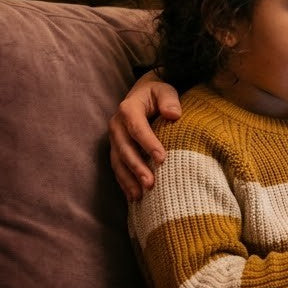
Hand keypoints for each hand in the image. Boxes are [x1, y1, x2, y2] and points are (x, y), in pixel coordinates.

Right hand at [108, 70, 180, 200]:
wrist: (142, 96)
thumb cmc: (157, 94)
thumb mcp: (165, 90)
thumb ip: (169, 100)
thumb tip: (174, 114)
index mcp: (128, 109)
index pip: (137, 128)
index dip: (148, 143)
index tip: (162, 158)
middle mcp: (117, 125)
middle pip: (125, 149)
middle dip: (136, 167)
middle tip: (150, 184)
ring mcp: (114, 139)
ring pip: (118, 162)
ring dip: (128, 180)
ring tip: (140, 196)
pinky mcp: (116, 150)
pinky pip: (117, 168)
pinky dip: (124, 183)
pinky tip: (133, 197)